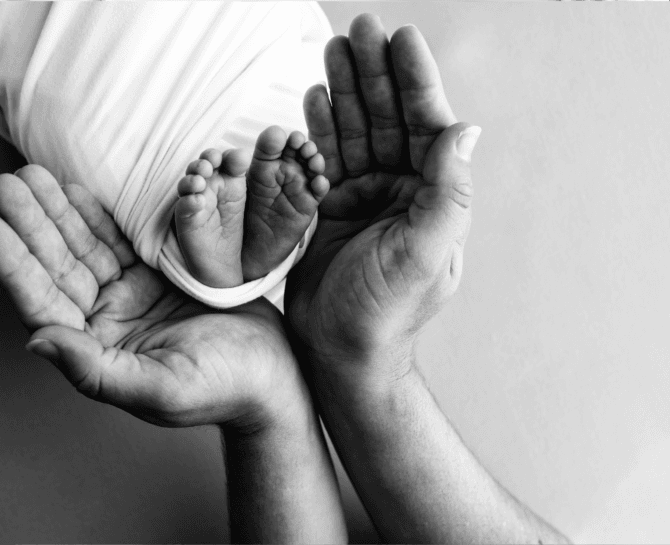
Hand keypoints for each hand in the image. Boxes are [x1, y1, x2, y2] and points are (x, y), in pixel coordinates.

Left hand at [0, 165, 303, 431]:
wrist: (273, 372)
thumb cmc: (222, 388)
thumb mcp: (160, 388)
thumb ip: (95, 371)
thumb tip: (36, 342)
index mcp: (98, 351)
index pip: (43, 303)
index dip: (13, 264)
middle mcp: (106, 322)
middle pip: (58, 267)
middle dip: (31, 225)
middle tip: (4, 184)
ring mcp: (130, 296)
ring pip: (84, 248)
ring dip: (58, 212)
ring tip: (30, 176)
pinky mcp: (156, 277)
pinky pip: (119, 240)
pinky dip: (96, 215)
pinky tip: (75, 191)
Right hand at [287, 15, 480, 377]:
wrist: (340, 353)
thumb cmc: (385, 314)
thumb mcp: (424, 254)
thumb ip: (447, 192)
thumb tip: (466, 130)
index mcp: (430, 199)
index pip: (425, 127)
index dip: (413, 81)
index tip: (401, 38)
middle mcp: (399, 193)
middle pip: (386, 120)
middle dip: (373, 74)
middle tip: (358, 29)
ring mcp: (363, 199)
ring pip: (354, 132)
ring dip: (343, 91)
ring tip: (332, 50)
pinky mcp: (329, 209)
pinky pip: (323, 159)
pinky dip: (318, 128)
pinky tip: (313, 98)